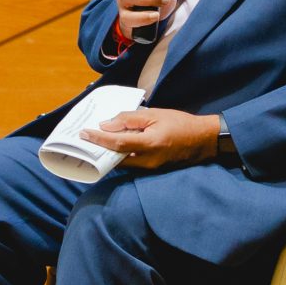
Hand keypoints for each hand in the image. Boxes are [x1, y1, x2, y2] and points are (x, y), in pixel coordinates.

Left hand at [85, 106, 222, 171]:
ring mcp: (149, 168)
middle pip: (115, 158)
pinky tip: (112, 145)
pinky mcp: (151, 169)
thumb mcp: (154, 114)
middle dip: (98, 149)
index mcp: (149, 144)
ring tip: (95, 141)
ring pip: (121, 163)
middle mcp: (147, 161)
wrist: (202, 140)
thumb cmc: (180, 123)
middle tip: (84, 139)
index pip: (117, 143)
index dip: (98, 139)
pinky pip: (130, 164)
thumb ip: (129, 119)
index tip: (83, 133)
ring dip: (107, 153)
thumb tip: (106, 125)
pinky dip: (119, 155)